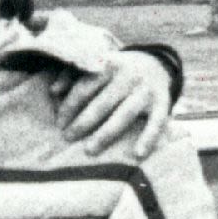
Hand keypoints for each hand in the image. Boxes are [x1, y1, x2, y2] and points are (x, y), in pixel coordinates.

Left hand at [53, 49, 174, 160]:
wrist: (156, 64)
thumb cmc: (115, 71)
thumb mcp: (94, 66)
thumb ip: (71, 74)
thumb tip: (54, 91)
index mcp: (109, 65)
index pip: (85, 87)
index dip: (69, 106)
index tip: (59, 123)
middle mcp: (129, 76)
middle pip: (102, 103)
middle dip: (83, 123)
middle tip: (68, 138)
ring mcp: (146, 90)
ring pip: (124, 114)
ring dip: (106, 133)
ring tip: (90, 150)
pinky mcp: (163, 101)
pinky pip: (157, 121)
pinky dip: (149, 137)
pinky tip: (138, 154)